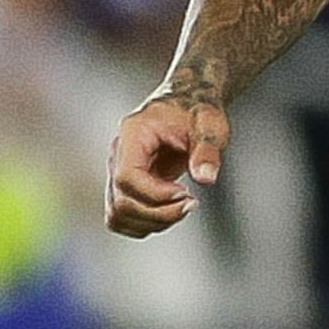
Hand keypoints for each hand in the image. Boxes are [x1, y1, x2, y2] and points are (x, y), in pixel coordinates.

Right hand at [107, 91, 228, 235]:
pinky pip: (122, 218)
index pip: (127, 177)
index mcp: (133, 134)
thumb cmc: (197, 110)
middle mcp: (118, 155)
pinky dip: (146, 224)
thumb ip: (208, 148)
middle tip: (192, 203)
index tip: (187, 193)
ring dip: (152, 222)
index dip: (156, 194)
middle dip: (159, 213)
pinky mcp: (125, 186)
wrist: (187, 104)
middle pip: (121, 202)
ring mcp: (118, 172)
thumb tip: (205, 178)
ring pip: (118, 216)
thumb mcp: (210, 124)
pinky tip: (171, 211)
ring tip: (183, 207)